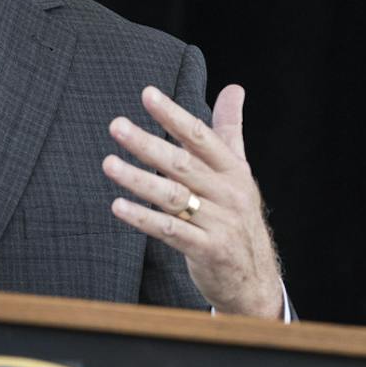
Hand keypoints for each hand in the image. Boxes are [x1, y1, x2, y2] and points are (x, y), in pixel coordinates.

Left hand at [104, 83, 283, 318]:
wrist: (256, 277)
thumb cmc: (239, 218)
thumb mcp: (239, 172)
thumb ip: (230, 130)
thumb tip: (233, 88)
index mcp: (234, 170)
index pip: (201, 137)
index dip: (174, 116)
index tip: (148, 95)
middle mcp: (228, 193)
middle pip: (183, 164)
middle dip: (148, 143)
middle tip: (116, 126)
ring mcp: (220, 223)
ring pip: (173, 196)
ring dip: (138, 179)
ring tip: (109, 164)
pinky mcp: (208, 250)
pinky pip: (171, 231)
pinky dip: (144, 218)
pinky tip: (119, 206)